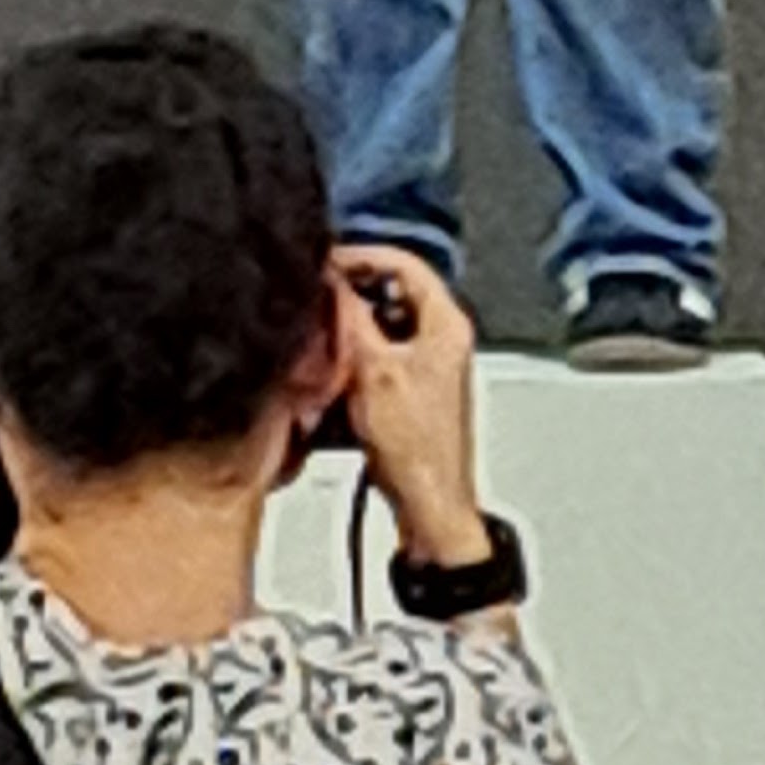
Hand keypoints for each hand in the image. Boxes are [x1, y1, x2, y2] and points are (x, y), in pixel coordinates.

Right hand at [330, 245, 485, 562]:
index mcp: (446, 325)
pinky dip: (355, 357)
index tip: (326, 263)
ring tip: (322, 334)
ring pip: (383, 326)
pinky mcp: (412, 392)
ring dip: (351, 328)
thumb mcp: (372, 372)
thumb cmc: (417, 450)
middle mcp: (442, 341)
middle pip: (392, 293)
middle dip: (352, 294)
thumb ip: (351, 320)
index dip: (362, 257)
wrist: (429, 507)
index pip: (405, 263)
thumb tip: (331, 281)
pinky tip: (332, 371)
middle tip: (317, 296)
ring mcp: (428, 367)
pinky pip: (380, 358)